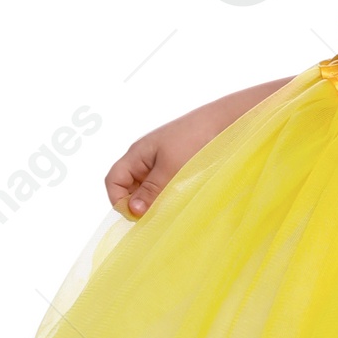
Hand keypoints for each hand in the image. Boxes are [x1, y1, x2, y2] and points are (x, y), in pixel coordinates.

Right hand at [105, 107, 219, 216]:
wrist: (224, 122)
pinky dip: (166, 195)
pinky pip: (162, 185)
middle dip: (137, 203)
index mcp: (137, 154)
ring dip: (153, 201)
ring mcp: (159, 162)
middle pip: (128, 186)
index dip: (119, 200)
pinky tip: (179, 200)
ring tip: (168, 208)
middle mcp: (144, 158)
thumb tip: (132, 211)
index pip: (114, 180)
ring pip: (146, 188)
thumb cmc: (194, 138)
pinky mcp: (175, 166)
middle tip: (155, 216)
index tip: (138, 215)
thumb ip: (151, 190)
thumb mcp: (171, 167)